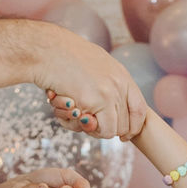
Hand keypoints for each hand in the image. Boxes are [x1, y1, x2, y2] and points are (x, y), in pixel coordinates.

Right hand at [29, 26, 147, 138]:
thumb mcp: (93, 68)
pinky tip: (70, 112)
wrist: (46, 51)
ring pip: (112, 131)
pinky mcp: (93, 101)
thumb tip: (102, 115)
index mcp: (122, 75)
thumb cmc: (63, 59)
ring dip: (94, 130)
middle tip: (87, 121)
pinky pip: (100, 130)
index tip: (123, 136)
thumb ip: (104, 87)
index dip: (133, 127)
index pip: (140, 109)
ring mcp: (109, 93)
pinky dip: (84, 129)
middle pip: (126, 125)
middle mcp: (120, 84)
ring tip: (75, 114)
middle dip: (107, 129)